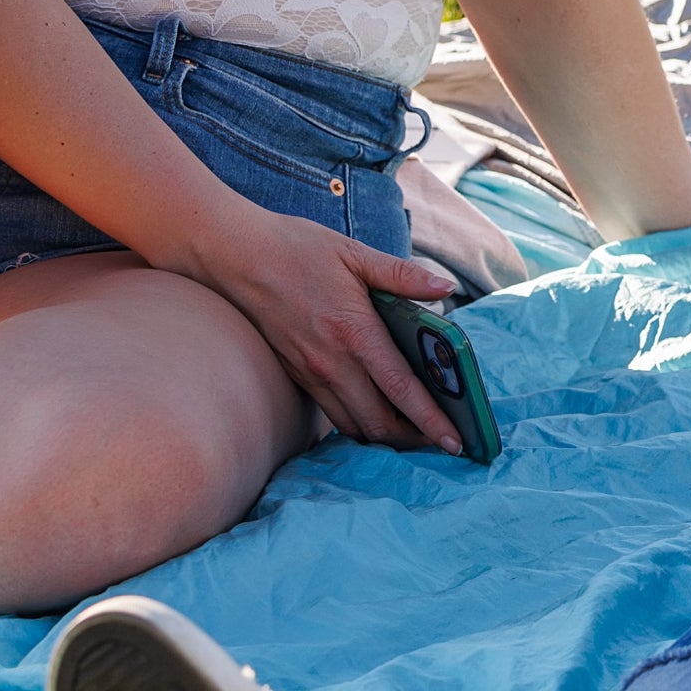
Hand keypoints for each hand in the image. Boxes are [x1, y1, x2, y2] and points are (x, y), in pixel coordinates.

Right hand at [168, 195, 463, 452]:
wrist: (234, 256)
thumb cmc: (298, 249)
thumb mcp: (356, 254)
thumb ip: (403, 277)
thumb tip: (445, 291)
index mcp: (354, 330)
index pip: (401, 388)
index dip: (431, 419)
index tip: (456, 441)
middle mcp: (331, 362)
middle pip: (378, 422)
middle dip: (414, 438)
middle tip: (445, 440)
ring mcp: (310, 373)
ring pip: (354, 425)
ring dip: (387, 436)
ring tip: (419, 433)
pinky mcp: (297, 375)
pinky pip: (333, 413)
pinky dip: (360, 423)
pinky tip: (380, 414)